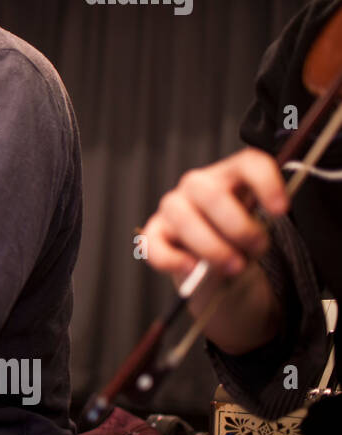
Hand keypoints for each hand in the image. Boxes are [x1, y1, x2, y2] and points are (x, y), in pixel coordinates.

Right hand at [140, 147, 287, 287]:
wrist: (220, 271)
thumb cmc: (241, 244)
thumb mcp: (259, 233)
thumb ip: (260, 230)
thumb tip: (252, 239)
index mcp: (231, 176)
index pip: (249, 163)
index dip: (266, 182)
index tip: (280, 210)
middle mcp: (198, 185)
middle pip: (212, 194)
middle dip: (238, 227)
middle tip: (256, 249)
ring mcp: (173, 207)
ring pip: (184, 219)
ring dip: (212, 248)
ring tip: (233, 267)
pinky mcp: (154, 232)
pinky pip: (154, 244)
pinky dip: (174, 260)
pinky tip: (192, 269)